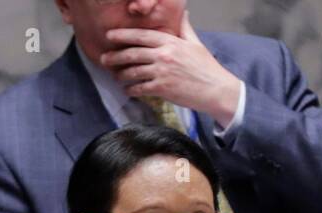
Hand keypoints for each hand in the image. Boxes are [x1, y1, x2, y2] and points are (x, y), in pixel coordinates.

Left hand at [102, 12, 242, 126]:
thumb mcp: (195, 43)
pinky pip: (140, 88)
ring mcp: (162, 72)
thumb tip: (183, 12)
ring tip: (115, 76)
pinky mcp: (162, 89)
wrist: (216, 90)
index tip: (110, 35)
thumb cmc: (206, 67)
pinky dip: (132, 89)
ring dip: (121, 74)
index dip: (123, 35)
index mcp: (170, 42)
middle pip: (133, 53)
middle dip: (116, 56)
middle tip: (105, 58)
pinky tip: (127, 90)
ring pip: (134, 71)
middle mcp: (164, 55)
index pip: (141, 36)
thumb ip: (184, 28)